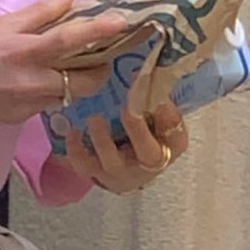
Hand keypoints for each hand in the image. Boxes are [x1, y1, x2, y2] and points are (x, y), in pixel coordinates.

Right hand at [0, 0, 130, 126]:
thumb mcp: (1, 25)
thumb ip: (39, 13)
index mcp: (26, 51)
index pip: (71, 40)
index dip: (99, 31)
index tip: (122, 23)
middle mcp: (32, 82)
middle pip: (85, 81)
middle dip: (99, 68)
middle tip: (98, 55)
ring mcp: (28, 105)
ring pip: (68, 95)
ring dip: (75, 81)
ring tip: (63, 66)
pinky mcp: (20, 119)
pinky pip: (47, 104)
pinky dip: (50, 92)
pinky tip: (34, 82)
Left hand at [64, 102, 188, 194]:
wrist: (131, 171)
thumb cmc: (150, 138)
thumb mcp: (162, 123)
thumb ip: (158, 103)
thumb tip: (144, 76)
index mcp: (169, 149)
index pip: (176, 137)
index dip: (169, 117)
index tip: (159, 98)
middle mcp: (147, 165)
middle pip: (147, 153)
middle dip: (138, 129)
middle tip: (128, 107)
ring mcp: (119, 171)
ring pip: (112, 161)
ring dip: (102, 139)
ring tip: (95, 117)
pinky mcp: (96, 173)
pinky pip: (83, 165)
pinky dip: (76, 149)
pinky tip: (73, 130)